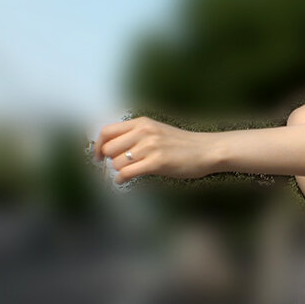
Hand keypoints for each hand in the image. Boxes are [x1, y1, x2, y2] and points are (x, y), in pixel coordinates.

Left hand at [94, 116, 217, 183]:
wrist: (207, 150)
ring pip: (117, 162)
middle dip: (110, 160)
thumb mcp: (157, 131)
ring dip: (119, 171)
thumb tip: (112, 147)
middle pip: (109, 148)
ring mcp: (150, 147)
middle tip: (118, 166)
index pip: (107, 131)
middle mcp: (144, 132)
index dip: (98, 146)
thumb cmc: (182, 144)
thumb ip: (136, 135)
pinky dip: (121, 179)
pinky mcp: (157, 162)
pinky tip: (124, 181)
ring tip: (129, 172)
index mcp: (142, 122)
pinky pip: (127, 173)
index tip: (98, 156)